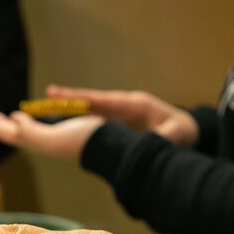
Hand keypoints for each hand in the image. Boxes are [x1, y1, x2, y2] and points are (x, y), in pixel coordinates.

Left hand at [0, 102, 103, 159]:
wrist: (108, 146)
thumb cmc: (81, 141)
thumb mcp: (52, 138)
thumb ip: (31, 132)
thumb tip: (14, 120)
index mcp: (30, 139)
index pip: (0, 131)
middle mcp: (33, 138)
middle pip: (3, 128)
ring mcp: (43, 136)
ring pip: (13, 125)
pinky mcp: (54, 132)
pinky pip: (29, 124)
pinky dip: (20, 120)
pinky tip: (17, 117)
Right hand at [46, 85, 199, 146]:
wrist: (186, 131)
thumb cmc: (182, 131)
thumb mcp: (177, 132)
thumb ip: (166, 136)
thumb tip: (157, 141)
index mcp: (134, 105)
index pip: (105, 100)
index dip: (86, 98)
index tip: (70, 97)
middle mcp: (122, 105)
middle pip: (92, 100)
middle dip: (71, 97)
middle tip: (49, 93)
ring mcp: (117, 112)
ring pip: (90, 106)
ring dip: (70, 104)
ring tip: (48, 101)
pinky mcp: (115, 119)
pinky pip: (93, 115)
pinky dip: (78, 113)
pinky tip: (62, 114)